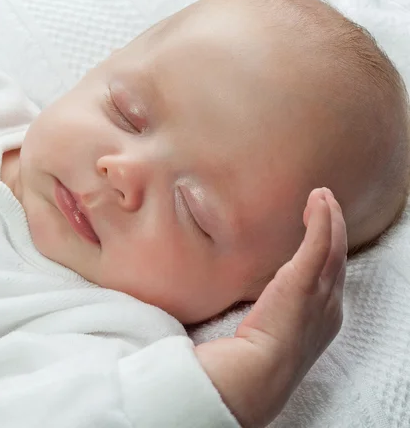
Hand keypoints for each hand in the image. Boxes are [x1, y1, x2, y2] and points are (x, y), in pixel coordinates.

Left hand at [195, 188, 347, 426]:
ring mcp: (321, 297)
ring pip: (333, 248)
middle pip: (335, 259)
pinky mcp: (305, 284)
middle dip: (333, 229)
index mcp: (318, 321)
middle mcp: (328, 308)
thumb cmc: (249, 362)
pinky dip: (323, 219)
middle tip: (325, 203)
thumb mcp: (262, 333)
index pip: (326, 279)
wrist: (251, 377)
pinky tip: (319, 200)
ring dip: (330, 219)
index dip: (325, 252)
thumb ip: (261, 314)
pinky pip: (320, 244)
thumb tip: (238, 303)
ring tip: (322, 197)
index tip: (317, 229)